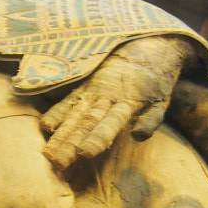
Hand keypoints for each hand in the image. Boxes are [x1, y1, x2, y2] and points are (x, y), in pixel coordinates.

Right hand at [41, 36, 189, 169]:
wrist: (147, 45)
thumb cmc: (156, 80)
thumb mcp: (162, 100)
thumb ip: (151, 119)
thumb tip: (138, 136)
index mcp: (128, 103)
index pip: (110, 123)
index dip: (97, 138)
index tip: (84, 154)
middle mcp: (106, 97)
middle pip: (85, 123)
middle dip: (69, 143)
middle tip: (56, 162)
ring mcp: (92, 91)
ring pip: (74, 114)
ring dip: (60, 134)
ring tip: (48, 153)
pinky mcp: (85, 85)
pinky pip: (68, 100)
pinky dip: (57, 112)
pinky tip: (45, 127)